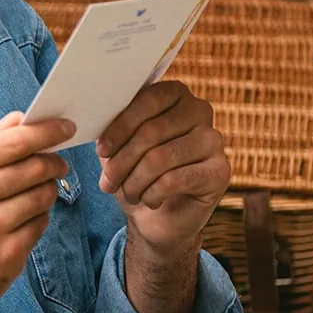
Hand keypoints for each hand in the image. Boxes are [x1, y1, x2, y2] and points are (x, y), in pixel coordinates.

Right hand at [0, 111, 74, 312]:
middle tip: (58, 162)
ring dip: (48, 189)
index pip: (11, 141)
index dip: (45, 130)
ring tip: (35, 194)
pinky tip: (22, 222)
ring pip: (44, 193)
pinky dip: (39, 218)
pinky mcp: (7, 256)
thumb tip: (19, 120)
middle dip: (53, 160)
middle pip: (33, 165)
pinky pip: (41, 223)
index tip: (64, 127)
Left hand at [96, 81, 228, 254]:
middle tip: (107, 183)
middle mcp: (200, 111)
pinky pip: (174, 180)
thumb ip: (113, 127)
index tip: (102, 151)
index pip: (147, 99)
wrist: (159, 218)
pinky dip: (152, 194)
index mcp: (175, 94)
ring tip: (128, 194)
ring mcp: (213, 140)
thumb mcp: (119, 147)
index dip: (120, 126)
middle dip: (122, 162)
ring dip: (135, 182)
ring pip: (160, 158)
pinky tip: (150, 200)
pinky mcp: (220, 171)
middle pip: (151, 131)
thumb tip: (92, 116)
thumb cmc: (137, 174)